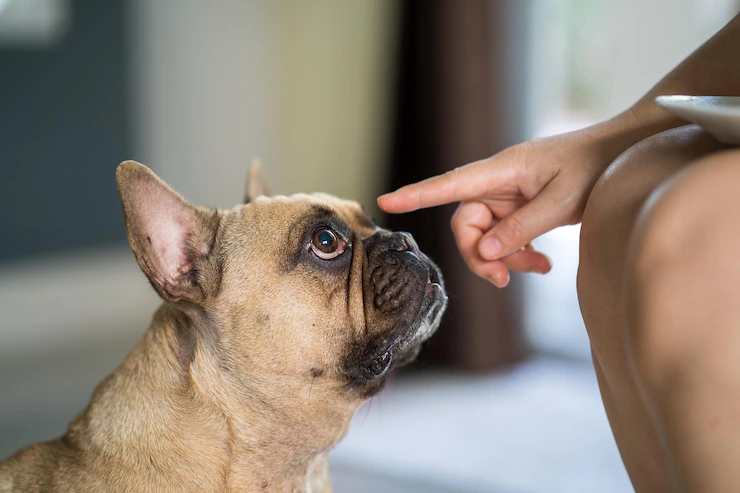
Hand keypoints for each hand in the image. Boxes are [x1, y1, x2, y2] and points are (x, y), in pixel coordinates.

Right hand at [378, 117, 637, 286]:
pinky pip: (506, 235)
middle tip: (501, 280)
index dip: (416, 195)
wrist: (623, 153)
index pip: (449, 185)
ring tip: (539, 269)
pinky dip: (519, 253)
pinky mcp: (521, 206)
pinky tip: (543, 263)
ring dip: (505, 258)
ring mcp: (509, 195)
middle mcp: (498, 182)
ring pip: (486, 235)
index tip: (385, 201)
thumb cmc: (596, 166)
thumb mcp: (562, 201)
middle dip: (479, 255)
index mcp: (502, 170)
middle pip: (466, 223)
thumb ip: (522, 228)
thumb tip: (484, 251)